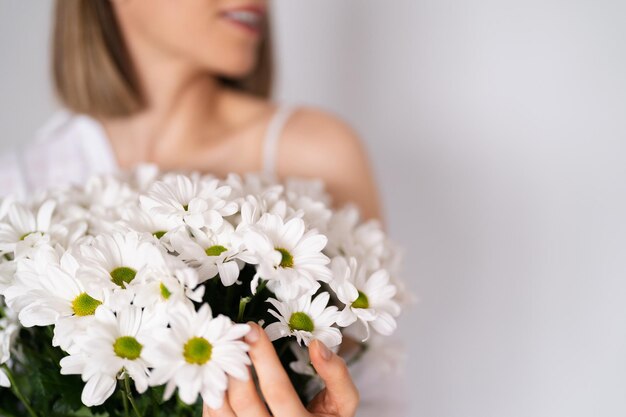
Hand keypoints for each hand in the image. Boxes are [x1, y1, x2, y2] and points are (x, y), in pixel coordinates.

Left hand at [204, 322, 359, 416]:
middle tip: (230, 338)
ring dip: (217, 381)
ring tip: (220, 354)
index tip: (252, 328)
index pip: (277, 390)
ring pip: (222, 413)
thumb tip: (316, 345)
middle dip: (235, 365)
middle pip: (244, 402)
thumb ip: (336, 375)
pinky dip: (211, 397)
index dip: (263, 357)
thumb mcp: (343, 403)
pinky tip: (217, 377)